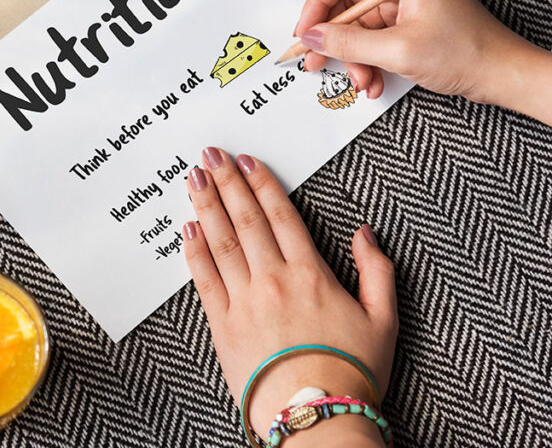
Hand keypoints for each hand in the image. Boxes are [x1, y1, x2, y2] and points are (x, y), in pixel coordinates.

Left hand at [183, 148, 396, 443]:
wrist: (317, 417)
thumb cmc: (352, 373)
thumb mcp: (384, 320)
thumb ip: (377, 271)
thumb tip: (364, 233)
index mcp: (310, 274)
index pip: (281, 216)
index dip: (262, 183)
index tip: (247, 160)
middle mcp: (273, 280)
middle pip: (245, 220)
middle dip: (226, 182)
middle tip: (211, 154)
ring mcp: (243, 301)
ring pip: (220, 242)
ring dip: (205, 206)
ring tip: (193, 178)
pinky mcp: (222, 324)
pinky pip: (204, 278)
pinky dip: (194, 250)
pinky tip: (187, 228)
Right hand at [294, 0, 550, 112]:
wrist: (503, 75)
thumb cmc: (470, 52)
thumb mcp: (398, 50)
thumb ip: (348, 43)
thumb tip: (312, 37)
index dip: (317, 2)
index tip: (306, 31)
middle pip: (344, 1)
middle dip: (334, 38)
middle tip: (316, 61)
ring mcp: (403, 1)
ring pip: (355, 26)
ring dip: (352, 57)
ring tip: (361, 80)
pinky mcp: (405, 22)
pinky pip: (370, 39)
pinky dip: (366, 61)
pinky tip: (372, 80)